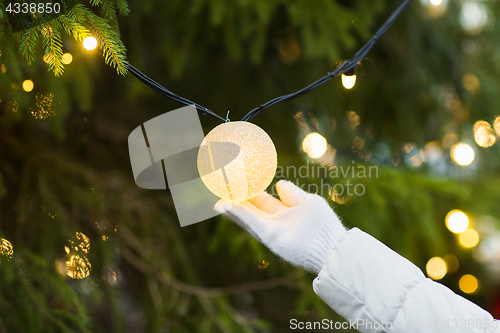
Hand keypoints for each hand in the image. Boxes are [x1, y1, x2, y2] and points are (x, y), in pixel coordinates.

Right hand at [214, 180, 346, 273]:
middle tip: (221, 188)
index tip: (237, 181)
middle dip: (236, 200)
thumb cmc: (324, 224)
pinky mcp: (271, 237)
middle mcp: (275, 222)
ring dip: (231, 208)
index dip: (249, 192)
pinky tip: (225, 205)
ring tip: (217, 200)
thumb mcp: (308, 202)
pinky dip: (238, 214)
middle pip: (251, 209)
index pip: (261, 200)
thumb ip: (292, 194)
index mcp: (284, 212)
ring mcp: (272, 230)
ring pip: (247, 217)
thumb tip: (278, 184)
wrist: (332, 246)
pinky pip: (251, 223)